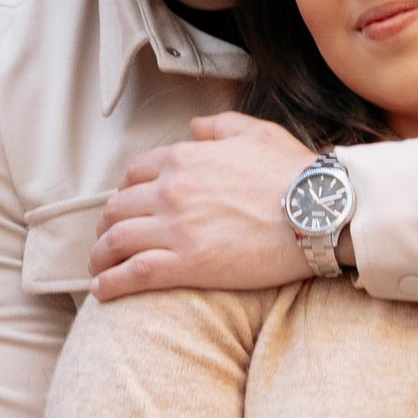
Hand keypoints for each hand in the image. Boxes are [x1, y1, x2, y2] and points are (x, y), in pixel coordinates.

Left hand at [91, 114, 312, 297]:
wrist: (319, 211)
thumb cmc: (294, 172)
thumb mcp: (258, 133)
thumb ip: (220, 126)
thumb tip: (195, 126)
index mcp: (185, 158)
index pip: (135, 174)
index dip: (125, 192)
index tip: (127, 207)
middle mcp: (171, 190)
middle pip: (117, 208)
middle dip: (107, 225)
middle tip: (108, 240)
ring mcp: (176, 228)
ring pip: (116, 241)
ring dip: (100, 255)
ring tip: (99, 268)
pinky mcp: (187, 264)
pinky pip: (133, 274)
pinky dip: (111, 283)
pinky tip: (103, 291)